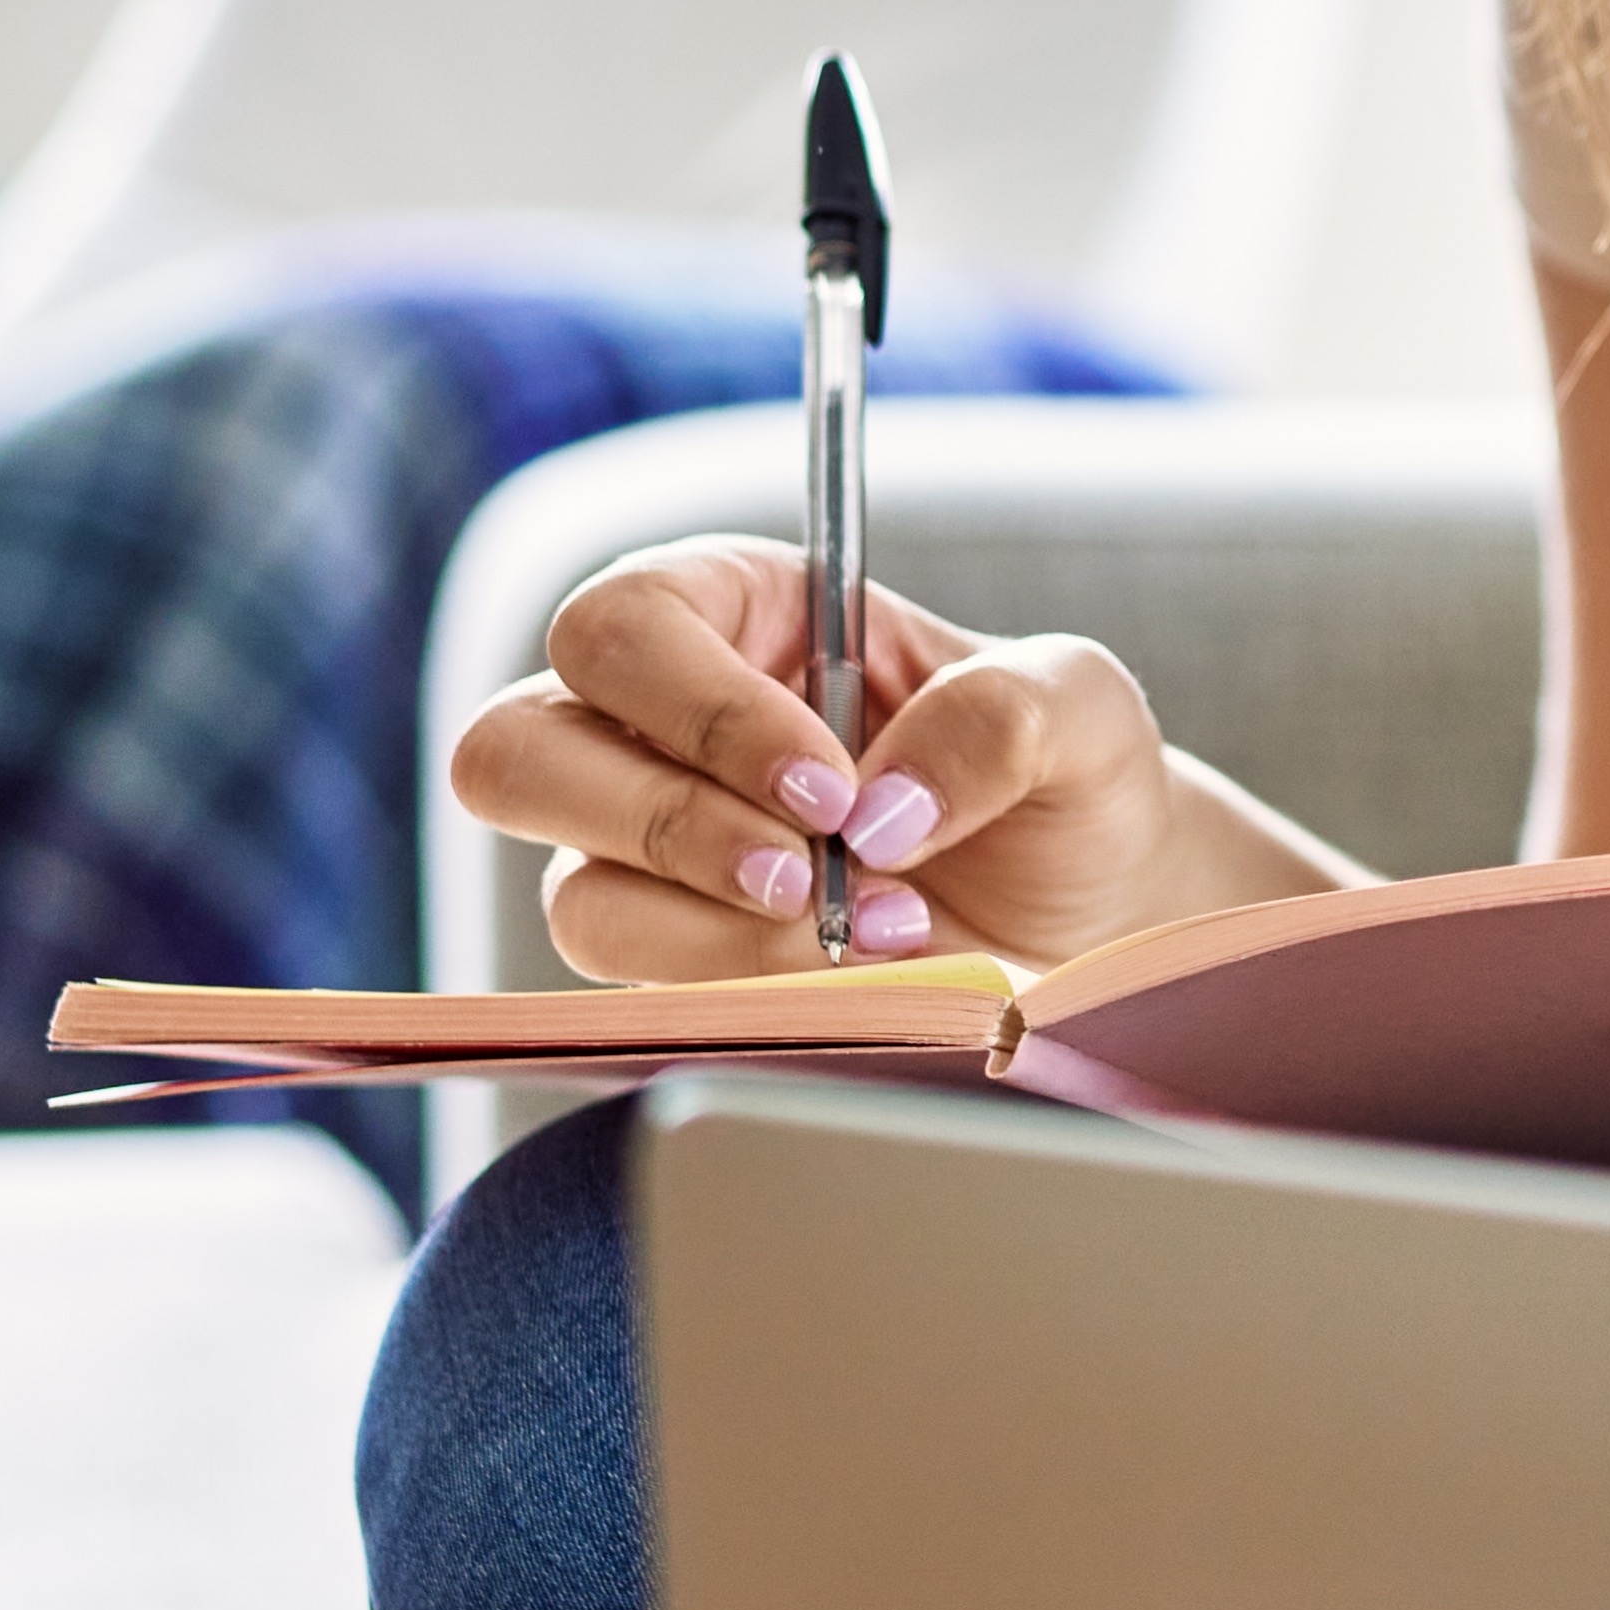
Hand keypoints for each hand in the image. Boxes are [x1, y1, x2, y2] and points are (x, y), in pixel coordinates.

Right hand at [452, 543, 1177, 987]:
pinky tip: (857, 984)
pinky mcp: (671, 963)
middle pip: (515, 752)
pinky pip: (639, 992)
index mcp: (734, 612)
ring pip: (575, 895)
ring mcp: (645, 854)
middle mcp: (655, 726)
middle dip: (665, 824)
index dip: (698, 709)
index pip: (622, 627)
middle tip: (808, 874)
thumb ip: (1002, 717)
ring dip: (720, 933)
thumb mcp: (1080, 711)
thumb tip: (881, 807)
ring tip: (878, 934)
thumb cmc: (1065, 782)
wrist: (1094, 917)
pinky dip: (746, 996)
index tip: (830, 788)